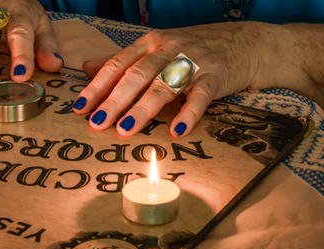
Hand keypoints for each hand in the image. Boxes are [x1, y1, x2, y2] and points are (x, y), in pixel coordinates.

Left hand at [74, 22, 298, 136]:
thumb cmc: (194, 49)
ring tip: (125, 130)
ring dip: (143, 109)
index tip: (80, 107)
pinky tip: (176, 131)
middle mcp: (168, 49)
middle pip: (137, 75)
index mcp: (150, 44)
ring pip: (163, 85)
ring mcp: (193, 61)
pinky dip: (188, 113)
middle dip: (115, 100)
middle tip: (97, 122)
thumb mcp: (157, 49)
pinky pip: (200, 96)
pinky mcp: (216, 76)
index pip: (118, 64)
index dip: (97, 86)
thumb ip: (123, 60)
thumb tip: (88, 67)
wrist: (244, 42)